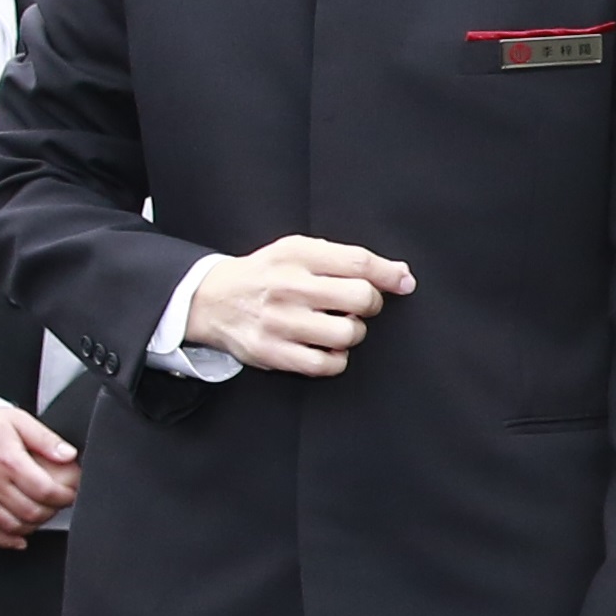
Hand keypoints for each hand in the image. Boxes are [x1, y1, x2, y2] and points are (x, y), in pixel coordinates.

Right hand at [0, 402, 76, 547]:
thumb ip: (45, 439)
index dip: (65, 496)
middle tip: (58, 503)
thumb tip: (69, 455)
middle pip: (32, 512)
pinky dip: (7, 540)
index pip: (46, 490)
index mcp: (9, 462)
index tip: (71, 492)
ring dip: (33, 525)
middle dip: (52, 510)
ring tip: (41, 513)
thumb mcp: (17, 421)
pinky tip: (20, 537)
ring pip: (14, 526)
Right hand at [183, 235, 414, 375]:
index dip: (390, 274)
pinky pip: (327, 365)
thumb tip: (400, 275)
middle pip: (360, 298)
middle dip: (370, 304)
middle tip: (360, 306)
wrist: (212, 299)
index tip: (404, 283)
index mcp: (296, 255)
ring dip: (353, 333)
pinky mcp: (273, 353)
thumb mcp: (297, 251)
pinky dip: (337, 360)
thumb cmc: (266, 274)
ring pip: (348, 335)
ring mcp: (280, 322)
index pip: (358, 262)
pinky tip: (327, 348)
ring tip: (339, 326)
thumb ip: (345, 259)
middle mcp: (288, 286)